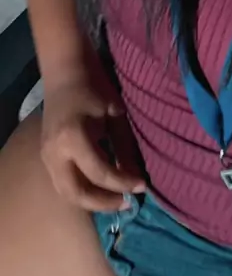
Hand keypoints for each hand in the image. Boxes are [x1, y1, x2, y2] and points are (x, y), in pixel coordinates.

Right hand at [41, 72, 145, 211]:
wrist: (66, 72)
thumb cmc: (94, 88)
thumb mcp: (115, 116)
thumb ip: (123, 148)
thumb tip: (136, 177)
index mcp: (73, 138)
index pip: (100, 172)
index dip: (123, 182)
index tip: (142, 185)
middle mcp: (54, 152)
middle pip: (77, 193)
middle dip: (104, 202)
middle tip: (128, 202)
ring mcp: (46, 156)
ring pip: (67, 193)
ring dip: (91, 202)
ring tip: (116, 200)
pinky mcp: (45, 156)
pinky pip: (62, 183)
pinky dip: (81, 191)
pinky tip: (100, 190)